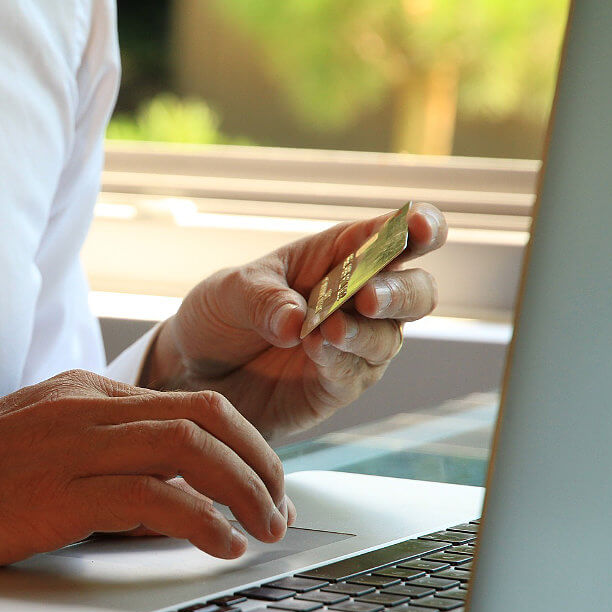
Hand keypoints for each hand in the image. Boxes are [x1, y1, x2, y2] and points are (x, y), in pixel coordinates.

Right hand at [0, 370, 292, 583]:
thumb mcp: (37, 448)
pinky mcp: (57, 490)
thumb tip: (163, 494)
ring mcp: (70, 444)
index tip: (262, 482)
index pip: (186, 402)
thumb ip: (98, 455)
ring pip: (190, 447)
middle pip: (203, 415)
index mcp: (80, 390)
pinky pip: (153, 497)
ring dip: (244, 490)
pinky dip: (202, 520)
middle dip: (259, 462)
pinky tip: (221, 544)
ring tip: (265, 528)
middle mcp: (83, 407)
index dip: (241, 444)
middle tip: (279, 506)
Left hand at [143, 203, 446, 439]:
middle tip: (368, 296)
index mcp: (338, 255)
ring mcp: (355, 345)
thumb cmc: (219, 316)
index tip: (420, 227)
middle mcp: (358, 299)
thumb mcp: (228, 292)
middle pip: (415, 291)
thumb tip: (296, 321)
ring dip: (364, 332)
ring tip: (329, 329)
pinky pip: (356, 373)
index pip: (394, 235)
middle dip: (401, 291)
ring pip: (390, 337)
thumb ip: (263, 299)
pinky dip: (340, 361)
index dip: (419, 227)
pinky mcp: (339, 385)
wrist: (192, 371)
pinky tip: (316, 351)